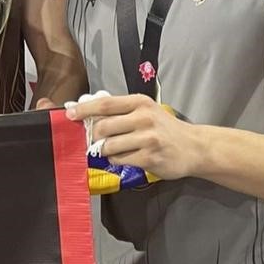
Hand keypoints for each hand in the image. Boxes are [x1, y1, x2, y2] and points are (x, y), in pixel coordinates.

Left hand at [62, 93, 200, 181]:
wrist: (194, 147)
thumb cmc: (165, 128)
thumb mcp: (145, 111)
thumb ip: (120, 111)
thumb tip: (87, 113)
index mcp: (139, 103)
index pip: (105, 104)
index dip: (84, 109)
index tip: (69, 114)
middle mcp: (144, 118)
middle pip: (103, 127)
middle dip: (94, 135)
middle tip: (97, 139)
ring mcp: (147, 139)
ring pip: (109, 146)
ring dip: (105, 150)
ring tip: (116, 149)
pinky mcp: (149, 158)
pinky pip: (119, 160)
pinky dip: (117, 160)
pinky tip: (128, 157)